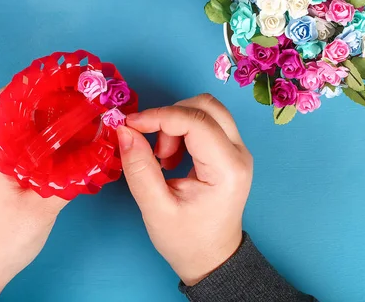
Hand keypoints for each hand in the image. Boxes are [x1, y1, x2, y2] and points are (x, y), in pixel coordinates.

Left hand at [0, 91, 68, 300]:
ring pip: (19, 126)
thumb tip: (98, 152)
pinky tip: (66, 137)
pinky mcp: (3, 171)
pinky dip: (43, 134)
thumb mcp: (40, 208)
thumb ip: (69, 179)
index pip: (2, 104)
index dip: (28, 85)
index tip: (57, 76)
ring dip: (44, 115)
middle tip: (75, 90)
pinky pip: (23, 142)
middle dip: (42, 97)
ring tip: (75, 107)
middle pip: (12, 110)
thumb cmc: (3, 239)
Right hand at [117, 94, 252, 285]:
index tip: (130, 126)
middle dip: (171, 117)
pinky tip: (171, 157)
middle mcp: (239, 153)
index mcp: (227, 169)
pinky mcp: (229, 151)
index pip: (195, 121)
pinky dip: (182, 129)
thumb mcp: (156, 209)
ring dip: (176, 123)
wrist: (212, 259)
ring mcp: (237, 150)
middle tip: (153, 146)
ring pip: (206, 110)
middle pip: (206, 106)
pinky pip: (205, 122)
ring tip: (163, 157)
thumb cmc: (187, 240)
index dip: (159, 116)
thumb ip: (139, 168)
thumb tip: (124, 131)